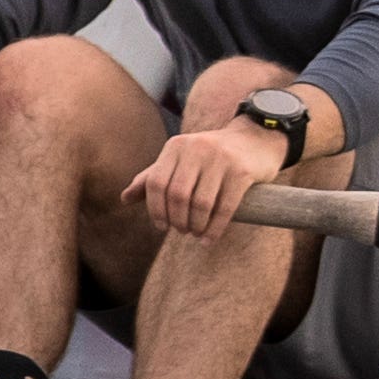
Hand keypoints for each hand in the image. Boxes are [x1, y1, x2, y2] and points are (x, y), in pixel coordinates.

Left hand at [130, 93, 299, 244]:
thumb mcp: (179, 160)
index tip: (161, 226)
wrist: (255, 140)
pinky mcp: (242, 171)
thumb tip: (123, 199)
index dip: (155, 209)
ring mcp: (220, 159)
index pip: (156, 183)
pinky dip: (215, 228)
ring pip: (201, 204)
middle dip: (177, 220)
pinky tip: (210, 238)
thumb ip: (152, 177)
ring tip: (196, 234)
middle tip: (182, 231)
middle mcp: (196, 148)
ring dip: (196, 226)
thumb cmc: (210, 156)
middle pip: (177, 195)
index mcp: (176, 147)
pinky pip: (224, 207)